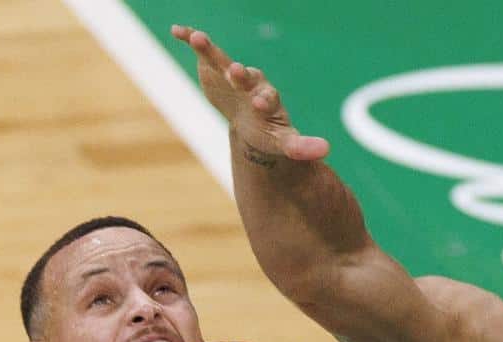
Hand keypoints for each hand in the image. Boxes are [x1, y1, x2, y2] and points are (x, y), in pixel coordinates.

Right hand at [172, 25, 330, 162]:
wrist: (248, 116)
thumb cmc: (266, 130)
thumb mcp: (283, 142)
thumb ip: (301, 146)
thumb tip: (326, 150)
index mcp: (267, 101)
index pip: (267, 99)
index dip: (264, 101)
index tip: (260, 103)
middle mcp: (251, 83)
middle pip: (247, 78)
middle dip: (241, 76)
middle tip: (236, 71)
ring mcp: (231, 74)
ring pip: (222, 60)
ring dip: (210, 50)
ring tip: (198, 38)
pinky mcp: (214, 68)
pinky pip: (203, 52)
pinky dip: (191, 40)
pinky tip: (176, 30)